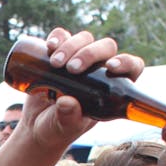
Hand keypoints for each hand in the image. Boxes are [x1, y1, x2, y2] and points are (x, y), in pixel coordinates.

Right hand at [16, 30, 145, 151]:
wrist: (35, 127)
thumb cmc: (56, 129)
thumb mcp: (63, 128)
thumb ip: (68, 118)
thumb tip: (67, 102)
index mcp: (110, 89)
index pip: (130, 68)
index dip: (126, 62)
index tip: (110, 67)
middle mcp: (98, 71)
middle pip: (106, 48)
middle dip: (90, 54)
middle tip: (71, 69)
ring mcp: (78, 60)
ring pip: (85, 39)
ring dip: (71, 46)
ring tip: (55, 64)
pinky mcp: (58, 54)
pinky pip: (62, 36)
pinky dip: (57, 37)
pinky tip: (50, 46)